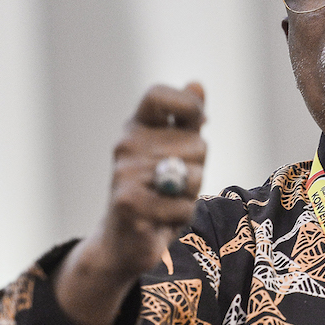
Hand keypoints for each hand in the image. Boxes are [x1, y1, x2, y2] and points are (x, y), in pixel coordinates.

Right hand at [54, 82, 206, 324]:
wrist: (124, 240)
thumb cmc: (156, 190)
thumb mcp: (174, 151)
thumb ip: (186, 120)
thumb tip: (196, 84)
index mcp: (136, 127)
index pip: (159, 95)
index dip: (188, 104)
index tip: (201, 122)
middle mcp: (125, 146)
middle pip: (196, 143)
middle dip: (199, 166)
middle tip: (176, 181)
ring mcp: (124, 174)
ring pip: (193, 176)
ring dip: (191, 194)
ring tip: (168, 200)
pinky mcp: (128, 204)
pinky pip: (183, 206)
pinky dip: (182, 216)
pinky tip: (163, 219)